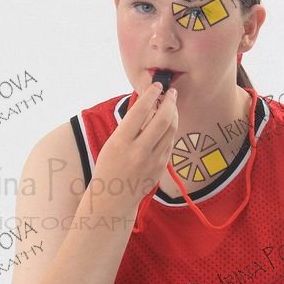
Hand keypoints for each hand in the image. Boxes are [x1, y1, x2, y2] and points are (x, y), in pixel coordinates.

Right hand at [93, 80, 179, 206]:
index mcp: (121, 142)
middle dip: (169, 101)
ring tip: (172, 104)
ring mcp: (152, 161)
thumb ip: (130, 125)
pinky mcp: (161, 167)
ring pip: (171, 130)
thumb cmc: (109, 166)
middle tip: (171, 92)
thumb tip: (147, 102)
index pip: (140, 112)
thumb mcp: (113, 142)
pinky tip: (168, 123)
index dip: (151, 95)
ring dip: (174, 114)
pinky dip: (170, 129)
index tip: (156, 85)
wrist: (113, 198)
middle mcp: (138, 152)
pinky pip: (169, 143)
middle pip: (162, 119)